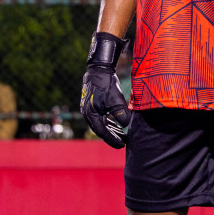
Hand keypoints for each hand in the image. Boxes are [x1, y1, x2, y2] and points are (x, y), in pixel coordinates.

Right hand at [80, 31, 129, 148]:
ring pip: (101, 123)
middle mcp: (87, 113)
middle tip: (123, 143)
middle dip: (112, 136)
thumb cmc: (106, 84)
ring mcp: (89, 108)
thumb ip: (121, 115)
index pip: (102, 132)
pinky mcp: (93, 103)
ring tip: (123, 136)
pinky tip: (117, 125)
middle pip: (101, 129)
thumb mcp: (116, 101)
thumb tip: (126, 125)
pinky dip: (109, 122)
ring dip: (112, 130)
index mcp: (91, 114)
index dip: (112, 140)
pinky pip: (101, 117)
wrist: (99, 69)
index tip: (122, 145)